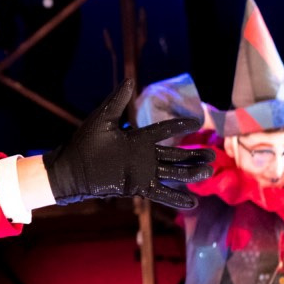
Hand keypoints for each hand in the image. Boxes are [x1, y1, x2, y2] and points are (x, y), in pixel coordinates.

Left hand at [43, 83, 212, 210]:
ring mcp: (142, 172)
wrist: (71, 169)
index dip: (180, 125)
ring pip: (173, 172)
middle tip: (213, 156)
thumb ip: (118, 100)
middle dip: (194, 155)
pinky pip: (161, 193)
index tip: (197, 121)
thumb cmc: (84, 143)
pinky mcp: (137, 186)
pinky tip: (192, 202)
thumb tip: (130, 80)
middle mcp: (143, 155)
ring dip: (190, 173)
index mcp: (137, 138)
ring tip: (208, 173)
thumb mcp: (103, 118)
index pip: (165, 130)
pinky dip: (176, 198)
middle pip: (175, 154)